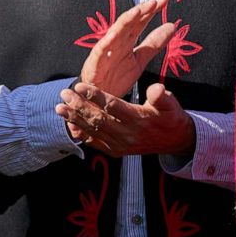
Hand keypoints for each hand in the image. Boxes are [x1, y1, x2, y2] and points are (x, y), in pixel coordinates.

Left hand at [55, 81, 195, 157]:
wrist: (176, 141)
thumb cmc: (170, 117)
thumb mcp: (171, 105)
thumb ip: (161, 97)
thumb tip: (157, 88)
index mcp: (139, 119)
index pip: (112, 106)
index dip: (95, 95)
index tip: (79, 86)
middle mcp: (127, 134)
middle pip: (98, 119)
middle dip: (79, 106)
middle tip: (64, 94)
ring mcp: (120, 145)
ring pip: (93, 131)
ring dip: (74, 119)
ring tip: (59, 108)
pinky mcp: (116, 151)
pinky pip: (95, 143)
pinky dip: (81, 134)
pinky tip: (68, 125)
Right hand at [79, 0, 174, 96]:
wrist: (99, 98)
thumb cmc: (115, 78)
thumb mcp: (140, 60)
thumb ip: (154, 43)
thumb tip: (171, 27)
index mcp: (126, 41)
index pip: (140, 22)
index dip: (151, 11)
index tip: (165, 0)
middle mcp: (116, 42)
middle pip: (129, 22)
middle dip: (141, 11)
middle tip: (156, 1)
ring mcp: (105, 50)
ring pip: (115, 31)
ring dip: (126, 20)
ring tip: (138, 11)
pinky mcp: (95, 61)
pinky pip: (101, 49)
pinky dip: (107, 40)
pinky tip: (116, 32)